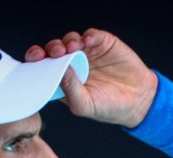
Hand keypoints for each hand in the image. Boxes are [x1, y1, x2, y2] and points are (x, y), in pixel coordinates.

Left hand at [25, 28, 157, 127]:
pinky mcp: (102, 43)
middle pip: (53, 51)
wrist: (138, 100)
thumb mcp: (85, 105)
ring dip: (67, 42)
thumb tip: (59, 70)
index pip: (44, 68)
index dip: (37, 62)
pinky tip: (89, 41)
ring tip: (72, 48)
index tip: (34, 60)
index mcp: (64, 81)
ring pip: (70, 40)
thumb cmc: (109, 107)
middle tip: (54, 53)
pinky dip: (88, 36)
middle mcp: (72, 65)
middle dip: (50, 49)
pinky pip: (91, 35)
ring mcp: (87, 53)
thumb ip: (70, 89)